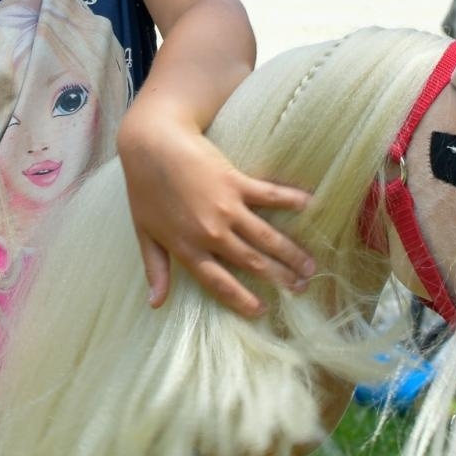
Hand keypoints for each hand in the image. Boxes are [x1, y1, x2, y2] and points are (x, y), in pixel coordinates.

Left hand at [118, 108, 316, 317]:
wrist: (150, 144)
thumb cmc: (143, 188)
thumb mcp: (144, 233)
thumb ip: (156, 269)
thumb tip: (156, 303)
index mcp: (188, 248)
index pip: (220, 283)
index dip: (242, 300)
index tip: (261, 311)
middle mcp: (211, 233)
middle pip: (253, 262)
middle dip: (280, 278)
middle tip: (301, 288)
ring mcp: (226, 207)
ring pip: (266, 237)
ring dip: (292, 253)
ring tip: (312, 266)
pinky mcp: (235, 182)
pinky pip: (269, 195)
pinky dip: (291, 200)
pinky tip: (310, 205)